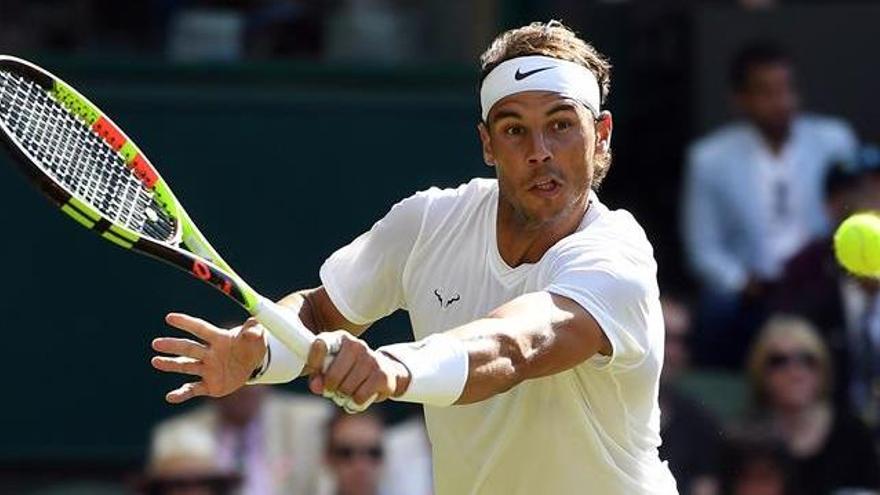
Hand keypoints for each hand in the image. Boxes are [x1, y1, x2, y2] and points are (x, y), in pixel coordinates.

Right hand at [151, 313, 266, 403]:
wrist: (253, 365)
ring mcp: (208, 369)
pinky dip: (182, 393)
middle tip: (156, 343)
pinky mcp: (209, 385)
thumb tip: (253, 329)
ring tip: (155, 361)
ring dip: (171, 365)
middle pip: (189, 348)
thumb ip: (254, 331)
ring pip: (186, 366)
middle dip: (173, 346)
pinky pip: (194, 389)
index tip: (170, 318)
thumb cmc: (252, 345)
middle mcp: (209, 353)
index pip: (201, 329)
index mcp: (219, 339)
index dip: (187, 323)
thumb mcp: (258, 337)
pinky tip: (170, 396)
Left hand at [306, 331, 410, 407]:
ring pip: (346, 388)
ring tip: (345, 394)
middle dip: (329, 388)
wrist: (384, 370)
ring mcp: (371, 359)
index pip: (322, 344)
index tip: (315, 373)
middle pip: (333, 375)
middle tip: (331, 391)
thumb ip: (317, 376)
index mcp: (340, 339)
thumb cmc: (348, 370)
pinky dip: (355, 403)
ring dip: (343, 397)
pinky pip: (359, 396)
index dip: (314, 360)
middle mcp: (357, 345)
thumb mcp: (329, 369)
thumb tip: (316, 387)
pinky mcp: (381, 375)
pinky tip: (357, 398)